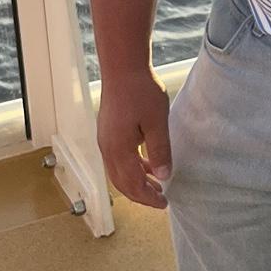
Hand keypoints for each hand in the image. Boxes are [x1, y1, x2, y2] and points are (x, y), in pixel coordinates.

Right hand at [96, 69, 172, 209]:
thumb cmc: (140, 91)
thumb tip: (164, 176)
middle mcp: (107, 148)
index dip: (148, 197)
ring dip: (136, 181)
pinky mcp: (109, 131)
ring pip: (119, 171)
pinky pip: (119, 158)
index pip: (132, 184)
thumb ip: (160, 151)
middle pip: (122, 183)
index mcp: (118, 150)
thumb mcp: (157, 122)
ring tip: (157, 186)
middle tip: (161, 200)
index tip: (164, 203)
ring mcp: (106, 140)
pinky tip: (148, 164)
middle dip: (141, 194)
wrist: (123, 67)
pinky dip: (133, 167)